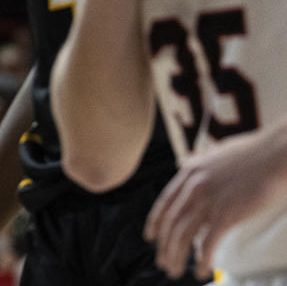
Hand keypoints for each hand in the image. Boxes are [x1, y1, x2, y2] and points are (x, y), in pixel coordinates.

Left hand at [144, 129, 286, 278]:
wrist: (278, 153)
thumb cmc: (256, 153)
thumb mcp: (218, 155)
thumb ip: (202, 166)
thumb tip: (189, 166)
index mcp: (190, 171)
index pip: (165, 202)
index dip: (155, 222)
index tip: (150, 237)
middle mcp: (194, 186)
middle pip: (170, 222)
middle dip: (164, 246)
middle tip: (162, 262)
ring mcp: (209, 199)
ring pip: (182, 235)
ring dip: (176, 256)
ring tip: (175, 271)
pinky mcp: (227, 213)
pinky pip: (207, 242)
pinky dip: (202, 260)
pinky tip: (201, 271)